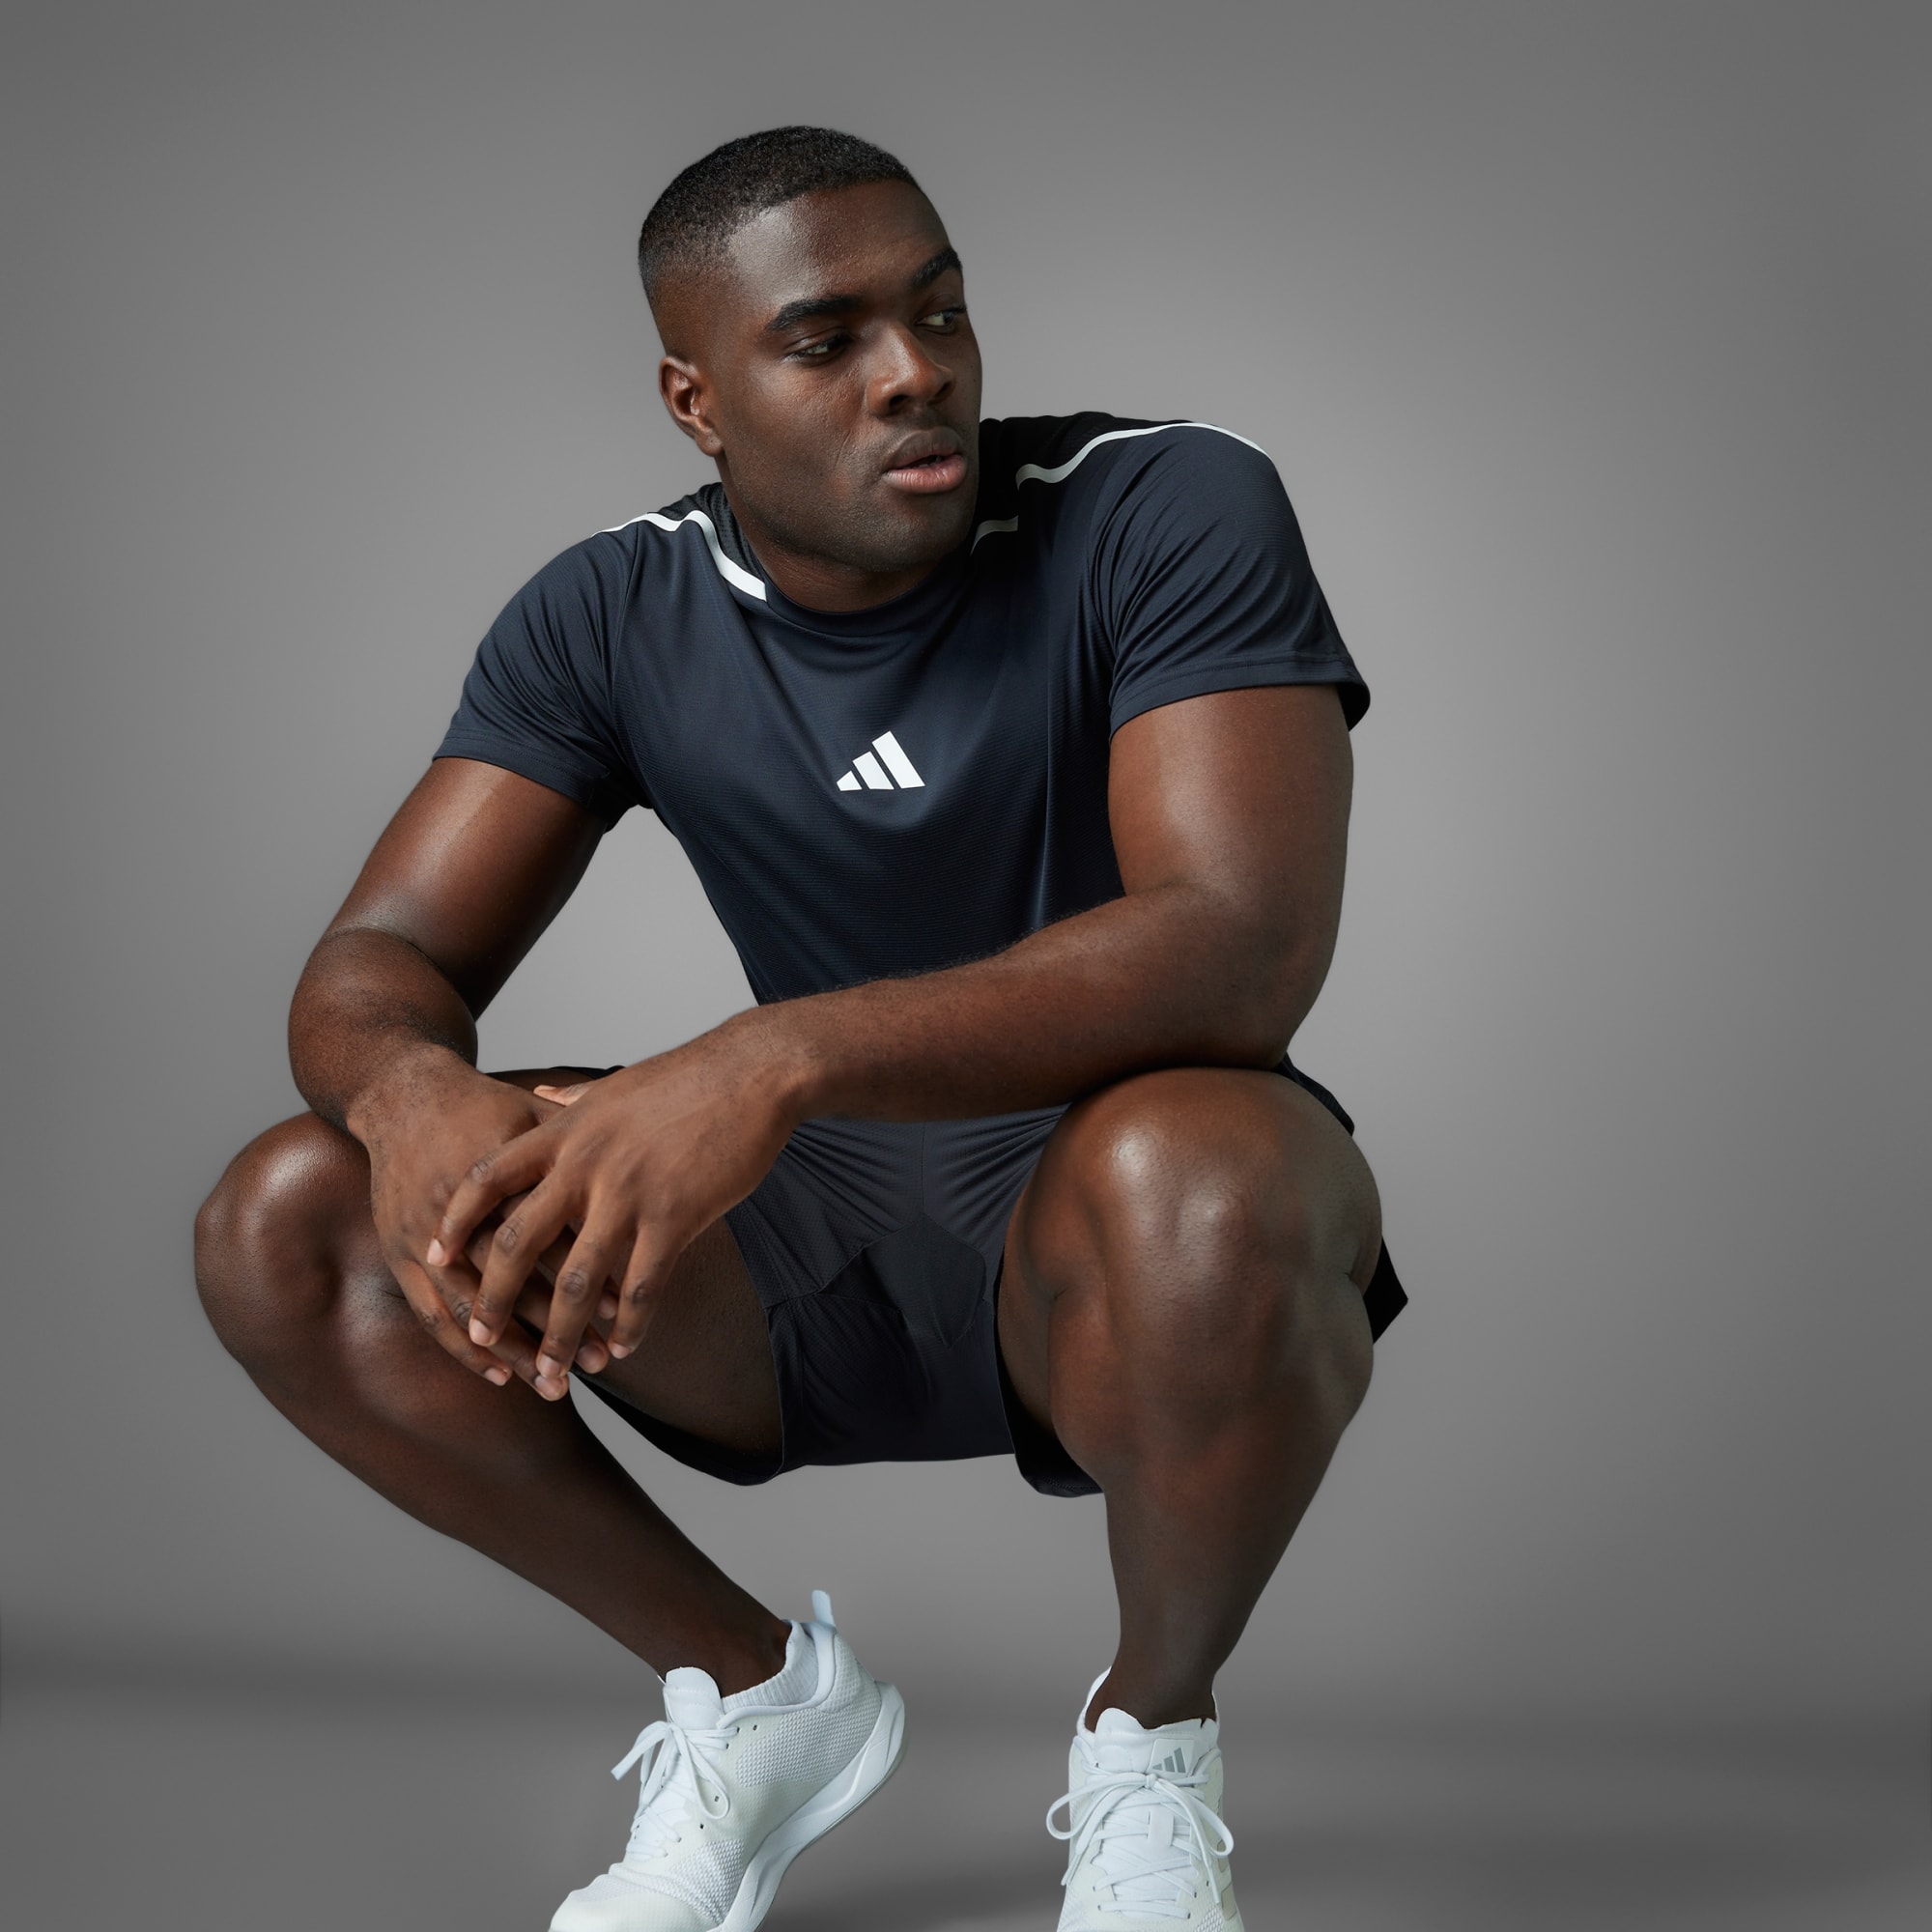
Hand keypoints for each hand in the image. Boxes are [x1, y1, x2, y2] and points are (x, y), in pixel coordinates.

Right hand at [357, 1056, 606, 1389]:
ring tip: (555, 1385)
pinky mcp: (400, 1251)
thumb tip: (656, 1154)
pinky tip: (499, 1376)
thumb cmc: (486, 1106)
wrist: (406, 1096)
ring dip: (514, 1352)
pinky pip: (432, 1312)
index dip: (590, 1274)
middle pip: (516, 1281)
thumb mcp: (537, 1119)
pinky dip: (463, 1349)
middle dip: (558, 1325)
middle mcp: (463, 1210)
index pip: (554, 1234)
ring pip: (472, 1308)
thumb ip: (586, 1147)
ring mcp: (426, 1235)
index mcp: (506, 1175)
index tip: (627, 1312)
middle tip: (602, 1362)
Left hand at [428, 1021, 796, 1398]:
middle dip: (494, 1298)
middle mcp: (586, 1165)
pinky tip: (624, 1348)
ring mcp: (629, 1193)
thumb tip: (544, 1094)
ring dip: (561, 1336)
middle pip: (519, 1242)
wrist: (752, 1072)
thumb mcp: (615, 1083)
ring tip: (551, 1373)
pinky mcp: (676, 1216)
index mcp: (566, 1131)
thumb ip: (572, 1098)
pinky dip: (630, 1326)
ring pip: (578, 1282)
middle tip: (479, 1337)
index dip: (457, 1220)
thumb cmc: (688, 1077)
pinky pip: (642, 1287)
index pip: (489, 1179)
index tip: (436, 1256)